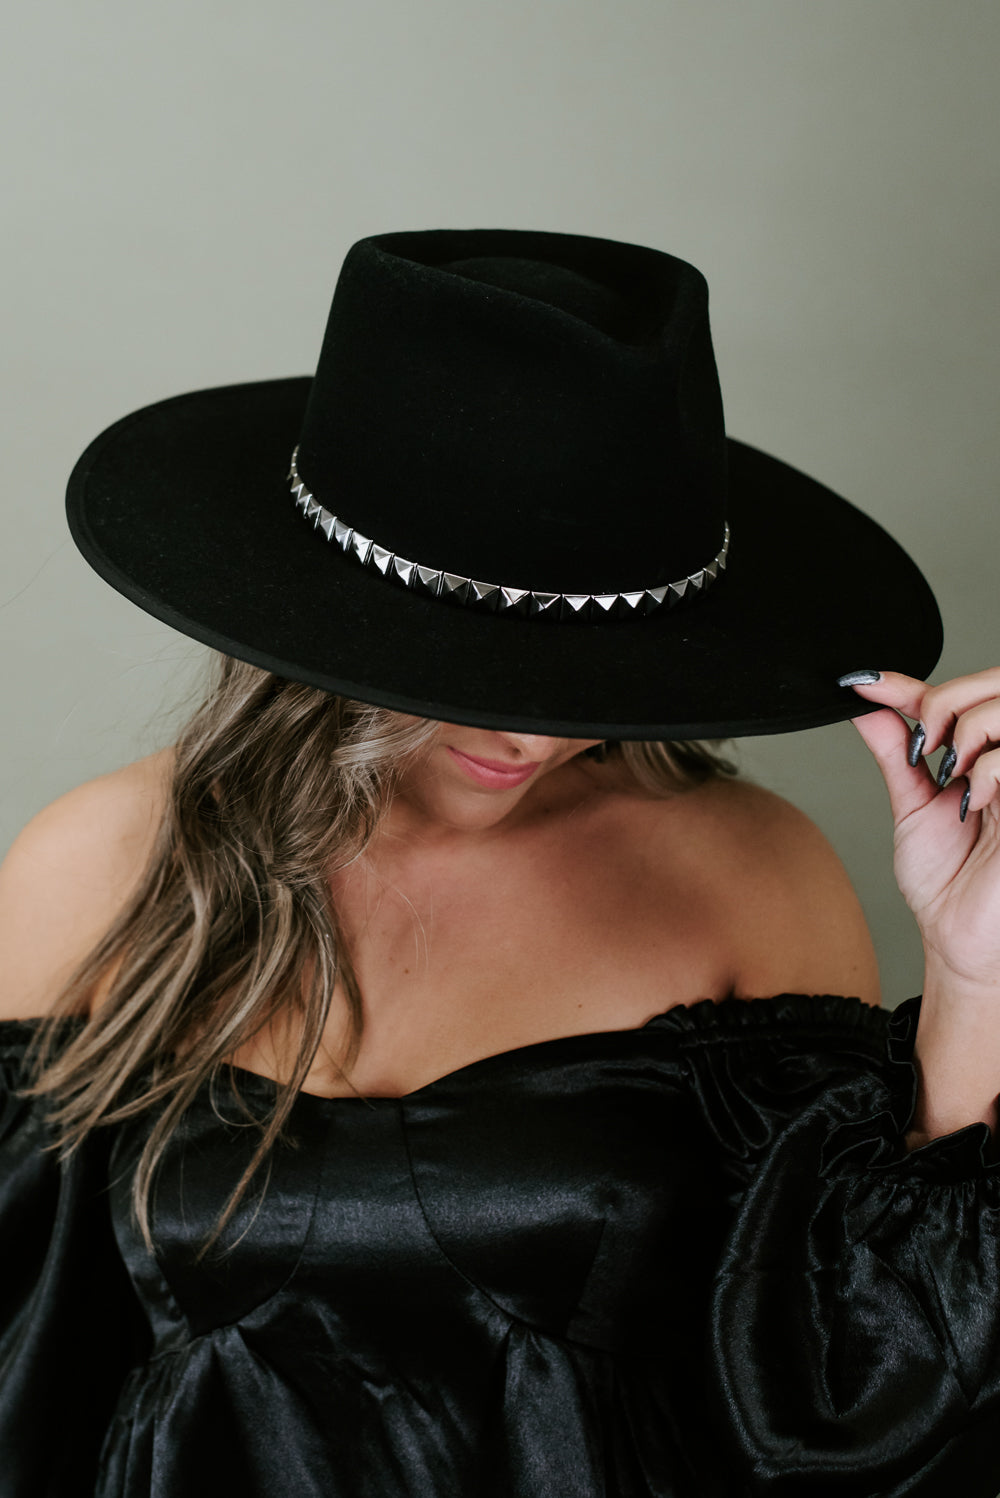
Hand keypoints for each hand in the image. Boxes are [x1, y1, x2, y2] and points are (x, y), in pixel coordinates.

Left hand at [840, 668, 999, 992]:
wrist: (958, 937)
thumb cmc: (946, 881)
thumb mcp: (912, 804)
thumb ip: (895, 750)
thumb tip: (866, 704)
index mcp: (983, 753)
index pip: (957, 692)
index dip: (908, 682)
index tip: (864, 684)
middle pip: (994, 683)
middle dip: (947, 699)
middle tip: (923, 741)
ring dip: (969, 729)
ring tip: (949, 770)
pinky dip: (990, 767)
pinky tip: (974, 799)